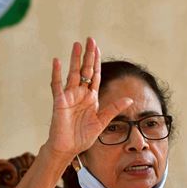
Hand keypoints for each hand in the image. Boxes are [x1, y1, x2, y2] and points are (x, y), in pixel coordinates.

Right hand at [47, 38, 132, 158]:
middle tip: (90, 39)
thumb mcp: (102, 122)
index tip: (98, 48)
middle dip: (88, 55)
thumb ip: (114, 109)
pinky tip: (57, 61)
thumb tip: (130, 99)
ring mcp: (69, 97)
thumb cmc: (83, 136)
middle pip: (85, 70)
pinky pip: (57, 85)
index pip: (95, 75)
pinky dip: (56, 73)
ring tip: (77, 45)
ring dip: (75, 59)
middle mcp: (80, 94)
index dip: (97, 61)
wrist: (68, 148)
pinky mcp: (60, 102)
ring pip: (73, 74)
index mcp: (91, 97)